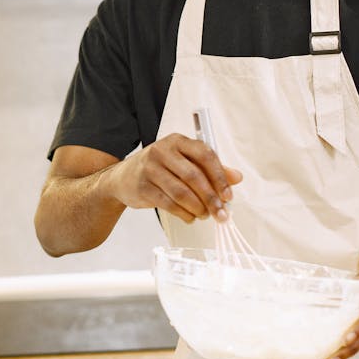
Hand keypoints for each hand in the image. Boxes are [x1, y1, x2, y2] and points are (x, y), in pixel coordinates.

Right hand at [104, 132, 241, 223]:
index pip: (204, 154)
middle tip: (221, 213)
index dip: (220, 176)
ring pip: (182, 193)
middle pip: (194, 176)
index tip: (228, 195)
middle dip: (211, 198)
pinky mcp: (143, 187)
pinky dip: (184, 214)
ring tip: (204, 215)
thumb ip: (210, 169)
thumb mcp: (184, 163)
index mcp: (177, 141)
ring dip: (198, 208)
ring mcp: (150, 169)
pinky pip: (169, 204)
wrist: (122, 178)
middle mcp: (162, 152)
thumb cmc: (158, 169)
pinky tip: (190, 217)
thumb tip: (236, 178)